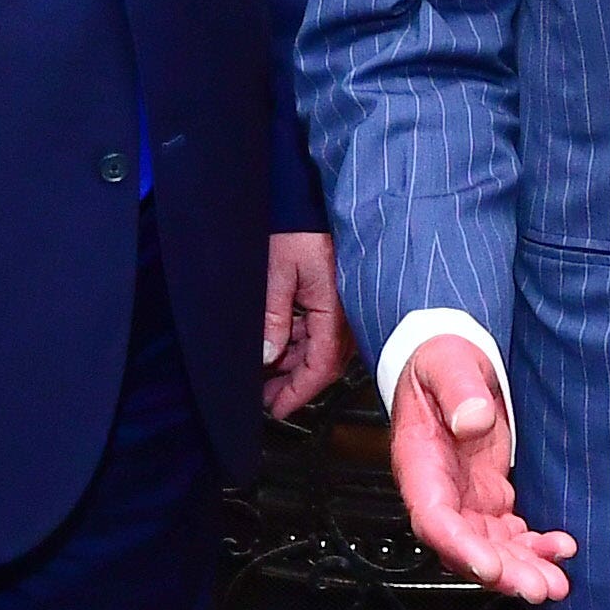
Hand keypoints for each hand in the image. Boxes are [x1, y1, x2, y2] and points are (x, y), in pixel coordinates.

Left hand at [263, 233, 348, 418]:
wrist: (311, 199)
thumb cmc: (300, 228)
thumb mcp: (278, 273)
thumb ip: (274, 318)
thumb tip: (267, 355)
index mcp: (335, 313)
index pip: (320, 368)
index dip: (298, 394)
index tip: (277, 410)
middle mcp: (346, 316)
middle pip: (321, 365)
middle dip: (292, 385)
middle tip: (263, 397)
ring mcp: (343, 309)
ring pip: (319, 351)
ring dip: (293, 365)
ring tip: (264, 376)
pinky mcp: (336, 301)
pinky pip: (320, 333)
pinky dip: (298, 345)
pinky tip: (278, 348)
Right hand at [387, 335, 574, 602]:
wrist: (451, 362)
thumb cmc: (440, 363)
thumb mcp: (447, 363)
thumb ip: (459, 389)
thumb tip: (472, 421)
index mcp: (419, 465)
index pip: (434, 520)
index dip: (461, 549)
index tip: (491, 567)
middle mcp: (439, 492)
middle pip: (465, 548)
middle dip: (503, 573)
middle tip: (540, 587)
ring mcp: (465, 499)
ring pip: (489, 550)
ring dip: (522, 570)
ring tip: (557, 583)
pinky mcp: (489, 498)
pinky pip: (509, 536)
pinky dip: (534, 549)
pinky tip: (560, 549)